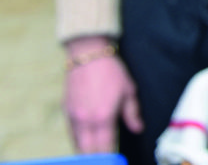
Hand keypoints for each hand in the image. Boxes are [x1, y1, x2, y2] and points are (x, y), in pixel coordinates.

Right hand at [64, 36, 143, 152]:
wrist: (88, 55)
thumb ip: (132, 113)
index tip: (115, 161)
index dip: (110, 157)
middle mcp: (86, 120)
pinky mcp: (66, 110)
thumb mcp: (128, 90)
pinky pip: (70, 133)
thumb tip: (138, 129)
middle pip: (88, 151)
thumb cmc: (111, 71)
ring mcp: (74, 116)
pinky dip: (77, 141)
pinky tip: (85, 143)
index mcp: (104, 117)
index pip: (105, 146)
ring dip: (85, 152)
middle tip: (104, 160)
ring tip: (95, 155)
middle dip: (96, 159)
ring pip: (77, 144)